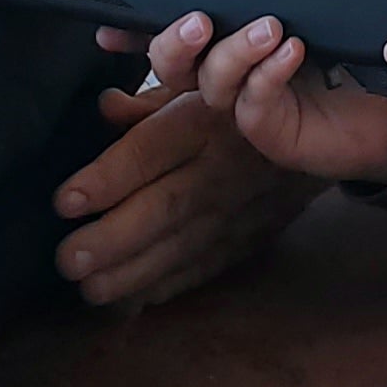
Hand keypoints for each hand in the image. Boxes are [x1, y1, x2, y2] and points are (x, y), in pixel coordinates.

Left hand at [50, 65, 322, 307]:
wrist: (320, 131)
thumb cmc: (239, 99)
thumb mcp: (198, 83)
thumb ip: (147, 100)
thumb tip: (103, 109)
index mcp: (201, 121)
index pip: (149, 151)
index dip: (108, 178)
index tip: (66, 201)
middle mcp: (219, 169)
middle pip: (164, 207)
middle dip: (114, 239)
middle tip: (68, 260)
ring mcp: (237, 210)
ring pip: (183, 247)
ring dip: (134, 274)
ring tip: (90, 290)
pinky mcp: (248, 239)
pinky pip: (206, 267)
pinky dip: (169, 287)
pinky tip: (131, 304)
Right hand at [128, 10, 386, 187]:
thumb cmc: (348, 54)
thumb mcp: (307, 12)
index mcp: (223, 49)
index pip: (169, 38)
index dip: (134, 33)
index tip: (110, 30)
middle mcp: (224, 81)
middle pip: (172, 66)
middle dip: (174, 42)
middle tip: (200, 21)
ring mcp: (243, 109)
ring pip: (212, 84)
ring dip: (234, 52)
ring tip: (269, 28)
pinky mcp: (271, 133)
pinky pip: (253, 105)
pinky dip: (268, 75)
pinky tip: (290, 52)